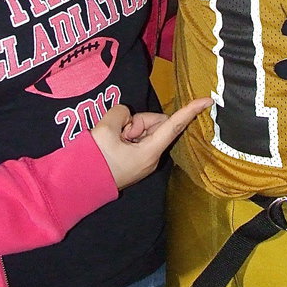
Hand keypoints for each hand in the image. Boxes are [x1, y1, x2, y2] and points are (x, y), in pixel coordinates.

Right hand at [91, 98, 211, 189]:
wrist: (78, 187)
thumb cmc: (94, 161)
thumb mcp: (105, 129)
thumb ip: (120, 113)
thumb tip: (126, 116)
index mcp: (149, 152)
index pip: (174, 125)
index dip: (190, 111)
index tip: (207, 100)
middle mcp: (152, 157)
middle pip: (155, 125)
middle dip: (138, 120)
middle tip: (119, 131)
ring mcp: (143, 161)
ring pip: (144, 131)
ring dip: (129, 128)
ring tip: (111, 140)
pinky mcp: (134, 162)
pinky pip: (136, 140)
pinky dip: (126, 136)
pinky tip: (112, 144)